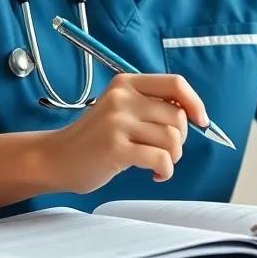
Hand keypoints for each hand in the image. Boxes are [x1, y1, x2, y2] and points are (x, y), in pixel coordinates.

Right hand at [36, 73, 207, 194]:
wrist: (56, 158)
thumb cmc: (94, 138)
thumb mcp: (120, 110)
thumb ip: (150, 106)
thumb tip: (193, 117)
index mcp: (126, 83)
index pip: (175, 83)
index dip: (195, 103)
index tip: (200, 121)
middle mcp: (122, 98)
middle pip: (177, 117)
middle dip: (180, 140)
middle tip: (163, 151)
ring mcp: (117, 122)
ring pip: (172, 140)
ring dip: (172, 158)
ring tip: (156, 163)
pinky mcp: (115, 148)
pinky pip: (160, 159)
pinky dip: (164, 171)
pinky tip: (154, 174)